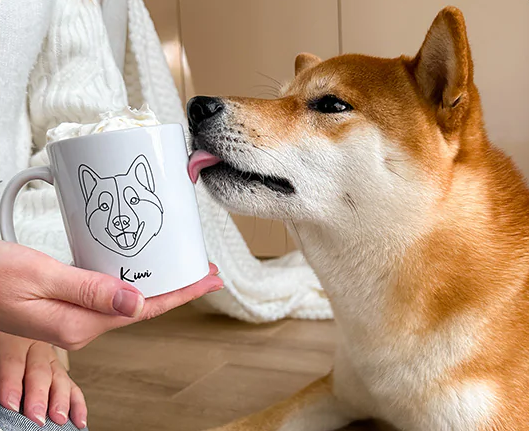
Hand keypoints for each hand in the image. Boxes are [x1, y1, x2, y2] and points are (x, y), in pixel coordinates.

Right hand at [0, 241, 222, 349]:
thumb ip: (89, 290)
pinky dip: (132, 286)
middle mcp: (81, 326)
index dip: (181, 295)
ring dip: (157, 288)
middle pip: (142, 308)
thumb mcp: (41, 277)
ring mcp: (74, 319)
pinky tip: (141, 276)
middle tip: (205, 275)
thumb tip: (135, 302)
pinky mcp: (67, 308)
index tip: (208, 282)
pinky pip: (109, 299)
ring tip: (182, 273)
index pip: (144, 310)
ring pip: (128, 304)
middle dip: (177, 291)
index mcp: (79, 323)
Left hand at [0, 332, 86, 427]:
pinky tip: (79, 418)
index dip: (12, 383)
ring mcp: (51, 359)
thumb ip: (3, 374)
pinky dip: (77, 403)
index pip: (14, 362)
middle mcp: (35, 348)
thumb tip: (4, 401)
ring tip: (59, 418)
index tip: (10, 404)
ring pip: (60, 378)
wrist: (10, 346)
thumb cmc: (3, 354)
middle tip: (37, 415)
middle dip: (40, 395)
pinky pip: (72, 386)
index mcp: (14, 341)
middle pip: (40, 371)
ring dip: (61, 400)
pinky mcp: (60, 371)